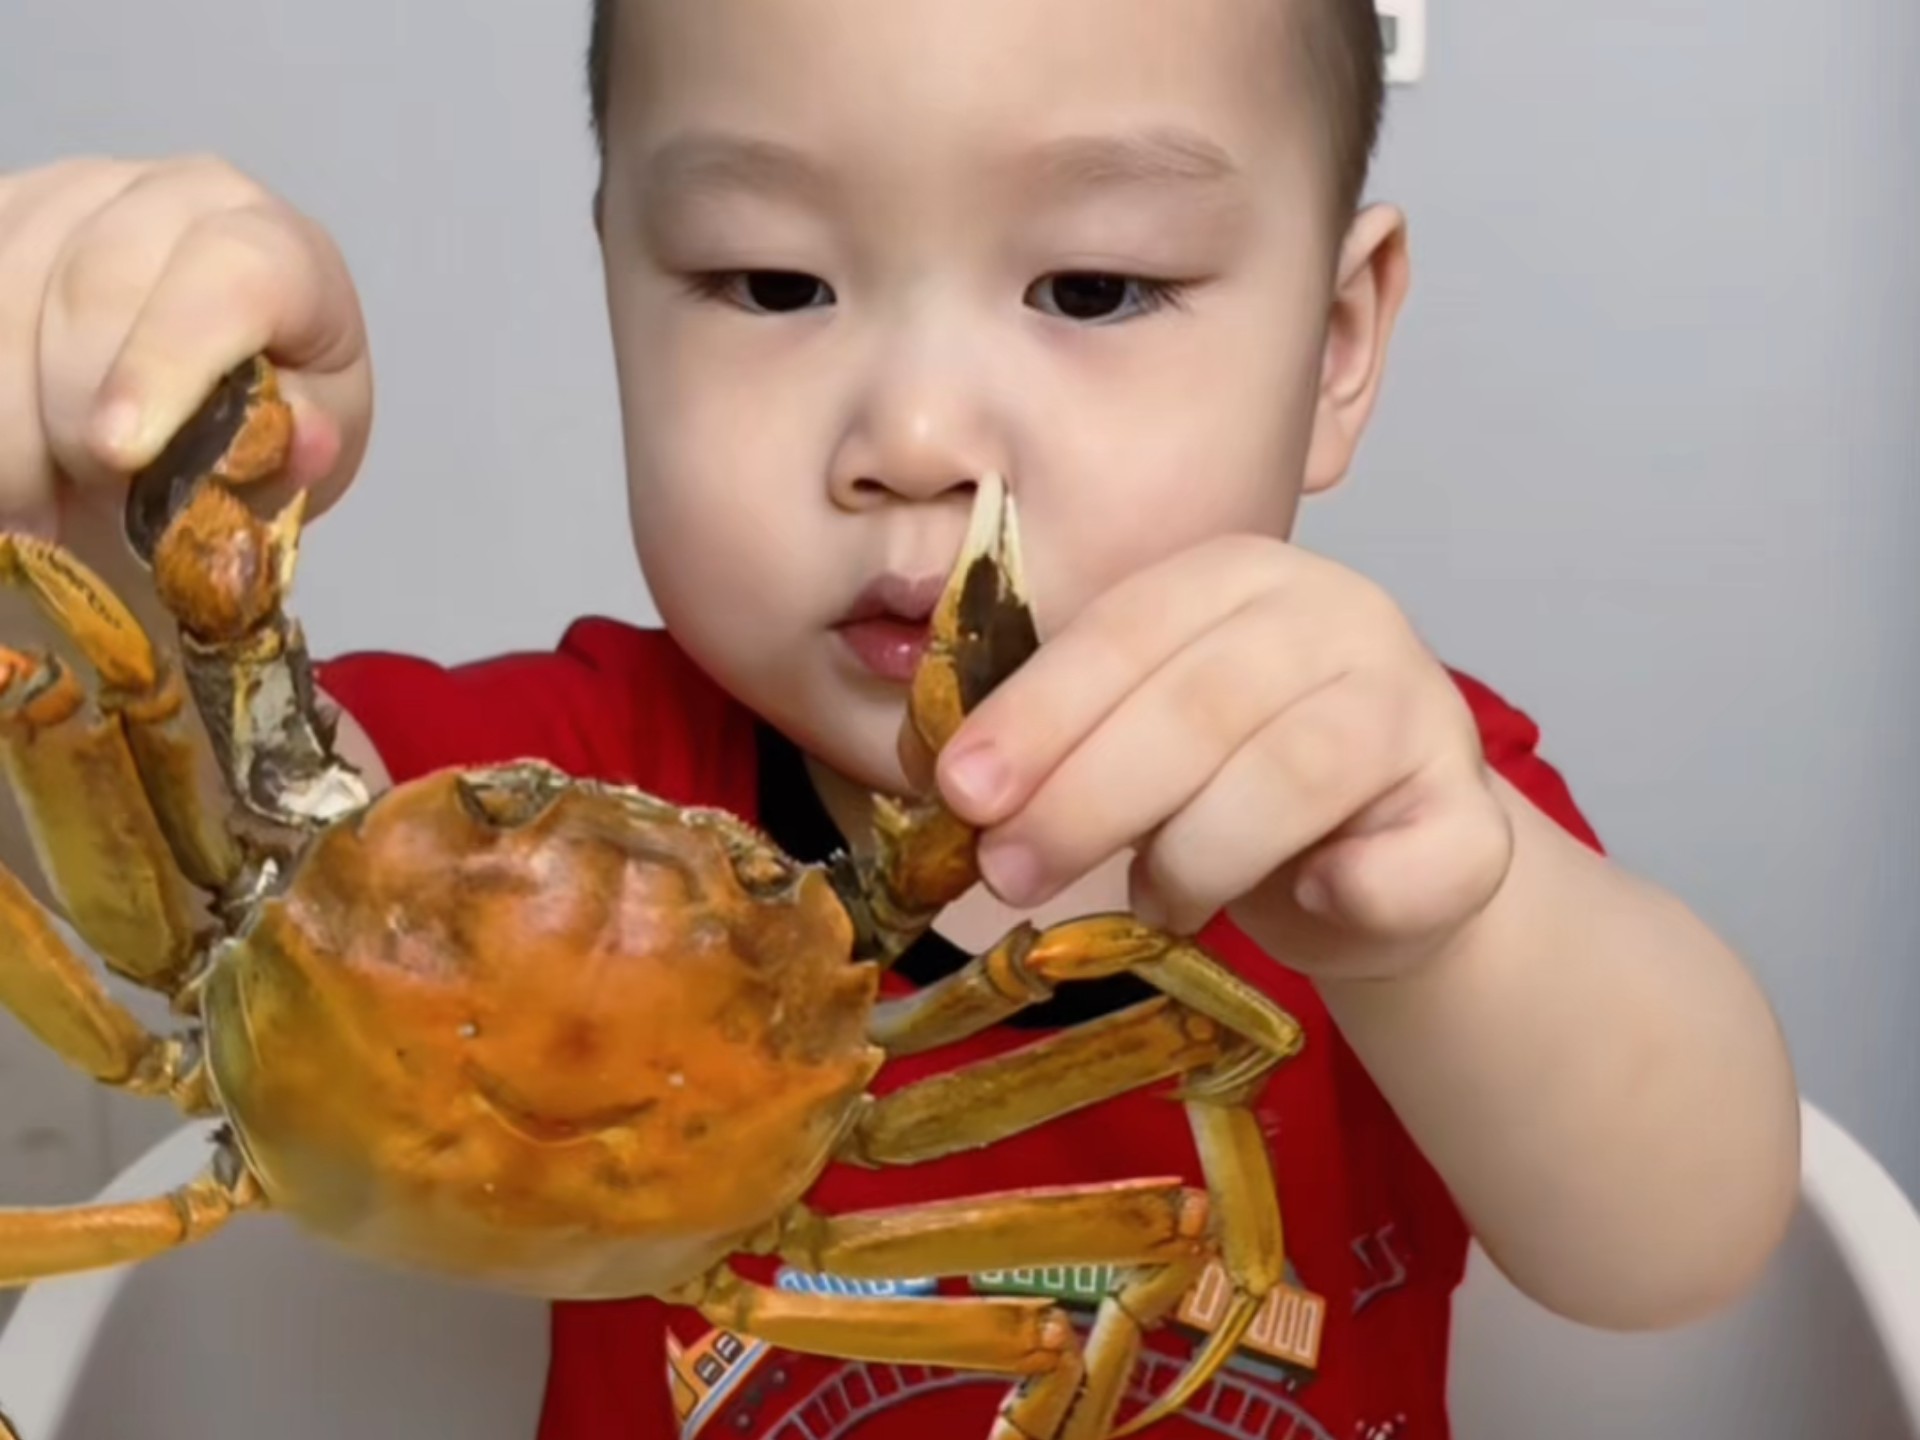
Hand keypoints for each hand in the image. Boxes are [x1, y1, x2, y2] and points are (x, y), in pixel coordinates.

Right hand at [0, 154, 370, 631]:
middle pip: (96, 289)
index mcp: (278, 247)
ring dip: (15, 419)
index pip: (230, 277)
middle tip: (90, 490)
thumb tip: (308, 440)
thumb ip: (304, 446)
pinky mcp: (2, 214)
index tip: (118, 450)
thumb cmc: (260, 420)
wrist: (195, 392)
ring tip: (43, 494)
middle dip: (79, 415)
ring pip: (8, 299)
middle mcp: (174, 198)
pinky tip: (17, 453)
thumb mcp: (302, 448)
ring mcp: (72, 193)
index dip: (168, 362)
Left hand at [934, 534, 1514, 979]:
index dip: (1038, 714)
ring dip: (1197, 857)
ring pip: (1292, 776)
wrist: (1374, 862)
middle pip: (1201, 704)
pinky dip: (1346, 894)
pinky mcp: (1473, 813)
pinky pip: (1407, 862)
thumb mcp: (1135, 740)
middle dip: (1087, 797)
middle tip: (1011, 873)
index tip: (962, 790)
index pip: (1125, 632)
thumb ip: (1060, 739)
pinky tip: (1307, 903)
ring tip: (1152, 904)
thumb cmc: (1228, 788)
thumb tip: (943, 779)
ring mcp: (1420, 707)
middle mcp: (1336, 616)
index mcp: (1236, 577)